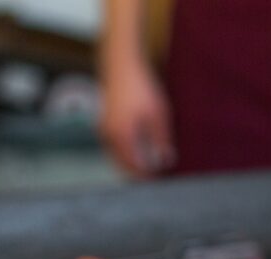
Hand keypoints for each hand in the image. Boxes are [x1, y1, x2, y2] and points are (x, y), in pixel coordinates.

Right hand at [99, 52, 174, 177]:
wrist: (121, 65)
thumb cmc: (142, 88)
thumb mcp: (158, 116)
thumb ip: (162, 141)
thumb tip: (166, 162)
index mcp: (122, 136)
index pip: (134, 166)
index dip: (147, 176)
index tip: (160, 181)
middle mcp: (108, 135)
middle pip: (123, 165)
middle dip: (138, 174)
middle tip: (155, 180)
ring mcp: (103, 130)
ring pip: (116, 157)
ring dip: (131, 164)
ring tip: (149, 169)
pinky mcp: (104, 123)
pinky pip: (114, 147)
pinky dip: (125, 154)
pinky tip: (139, 154)